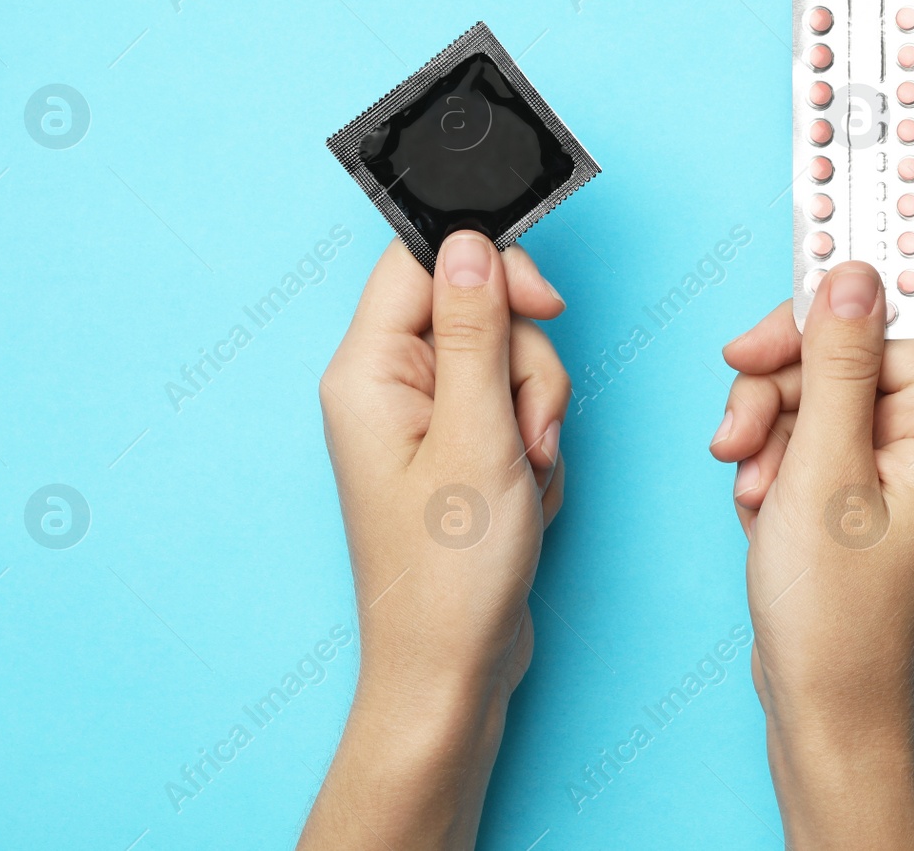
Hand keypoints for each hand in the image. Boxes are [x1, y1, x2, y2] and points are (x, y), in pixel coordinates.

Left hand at [299, 232, 570, 850]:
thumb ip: (478, 330)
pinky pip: (512, 409)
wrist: (451, 669)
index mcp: (369, 371)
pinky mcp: (455, 450)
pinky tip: (525, 493)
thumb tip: (470, 243)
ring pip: (507, 362)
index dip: (492, 269)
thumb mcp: (478, 436)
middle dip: (526, 367)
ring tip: (527, 475)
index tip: (544, 303)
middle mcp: (389, 387)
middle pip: (480, 312)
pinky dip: (534, 444)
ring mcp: (424, 421)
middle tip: (526, 429)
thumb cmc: (450, 573)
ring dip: (537, 413)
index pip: (423, 263)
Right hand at [710, 262, 913, 848]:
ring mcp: (899, 468)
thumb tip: (851, 277)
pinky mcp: (864, 492)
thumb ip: (834, 363)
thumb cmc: (834, 611)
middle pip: (842, 357)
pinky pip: (808, 440)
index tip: (769, 307)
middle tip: (736, 433)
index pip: (885, 323)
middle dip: (778, 389)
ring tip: (751, 489)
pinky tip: (762, 512)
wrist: (823, 707)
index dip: (819, 316)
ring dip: (766, 432)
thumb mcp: (821, 469)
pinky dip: (773, 465)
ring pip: (814, 396)